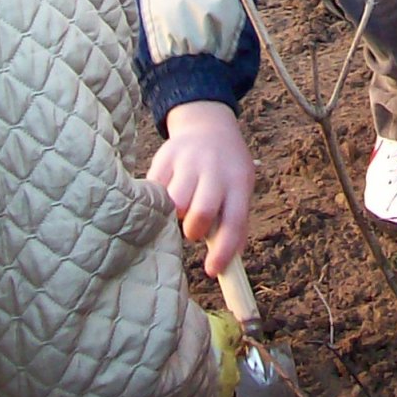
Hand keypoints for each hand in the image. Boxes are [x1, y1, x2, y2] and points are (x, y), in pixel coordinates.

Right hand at [148, 101, 254, 274]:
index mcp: (238, 181)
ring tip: (180, 210)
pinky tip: (165, 198)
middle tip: (194, 229)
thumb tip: (226, 263)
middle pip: (201, 212)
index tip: (212, 271)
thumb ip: (234, 221)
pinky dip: (158, 202)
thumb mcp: (240, 188)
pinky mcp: (164, 157)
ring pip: (175, 202)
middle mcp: (214, 169)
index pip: (234, 221)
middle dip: (195, 230)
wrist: (208, 125)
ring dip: (175, 216)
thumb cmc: (226, 169)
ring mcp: (188, 161)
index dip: (223, 251)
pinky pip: (155, 190)